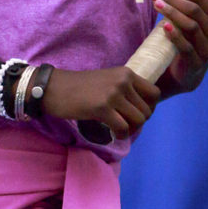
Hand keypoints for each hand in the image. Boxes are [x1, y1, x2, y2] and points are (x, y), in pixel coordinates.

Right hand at [42, 66, 162, 139]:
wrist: (53, 88)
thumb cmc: (78, 87)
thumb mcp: (107, 80)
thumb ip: (124, 89)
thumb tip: (141, 109)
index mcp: (126, 73)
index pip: (154, 93)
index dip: (150, 108)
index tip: (137, 114)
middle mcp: (123, 81)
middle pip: (147, 110)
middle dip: (139, 122)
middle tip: (126, 126)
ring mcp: (113, 94)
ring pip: (138, 120)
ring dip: (131, 130)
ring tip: (120, 131)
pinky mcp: (102, 107)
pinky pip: (123, 128)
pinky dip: (121, 135)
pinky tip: (113, 134)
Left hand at [151, 0, 207, 93]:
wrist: (184, 74)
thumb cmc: (184, 42)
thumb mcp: (179, 19)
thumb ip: (171, 1)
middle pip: (195, 10)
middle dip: (174, 1)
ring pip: (192, 26)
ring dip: (173, 14)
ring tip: (157, 7)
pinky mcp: (198, 62)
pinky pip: (187, 46)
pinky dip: (175, 35)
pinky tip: (164, 27)